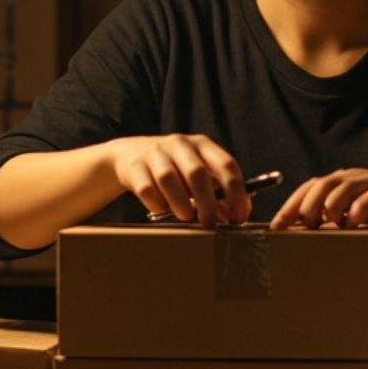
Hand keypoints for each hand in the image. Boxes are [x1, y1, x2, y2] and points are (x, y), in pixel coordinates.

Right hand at [108, 134, 250, 227]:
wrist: (130, 155)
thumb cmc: (174, 169)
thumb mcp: (197, 173)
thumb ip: (218, 191)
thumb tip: (236, 215)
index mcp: (202, 144)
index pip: (226, 164)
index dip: (236, 193)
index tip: (238, 217)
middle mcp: (180, 144)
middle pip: (197, 173)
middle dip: (207, 204)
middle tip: (210, 225)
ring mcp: (155, 153)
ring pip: (169, 179)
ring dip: (181, 204)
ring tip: (186, 217)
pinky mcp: (135, 166)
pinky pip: (147, 189)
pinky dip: (158, 205)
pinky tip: (162, 209)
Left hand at [269, 168, 367, 229]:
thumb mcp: (360, 216)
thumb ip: (337, 222)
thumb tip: (308, 241)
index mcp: (343, 183)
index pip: (309, 188)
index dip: (290, 205)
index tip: (276, 226)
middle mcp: (354, 178)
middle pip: (321, 184)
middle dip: (307, 205)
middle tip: (303, 226)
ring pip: (343, 186)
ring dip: (330, 204)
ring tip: (326, 223)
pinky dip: (361, 206)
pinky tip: (353, 221)